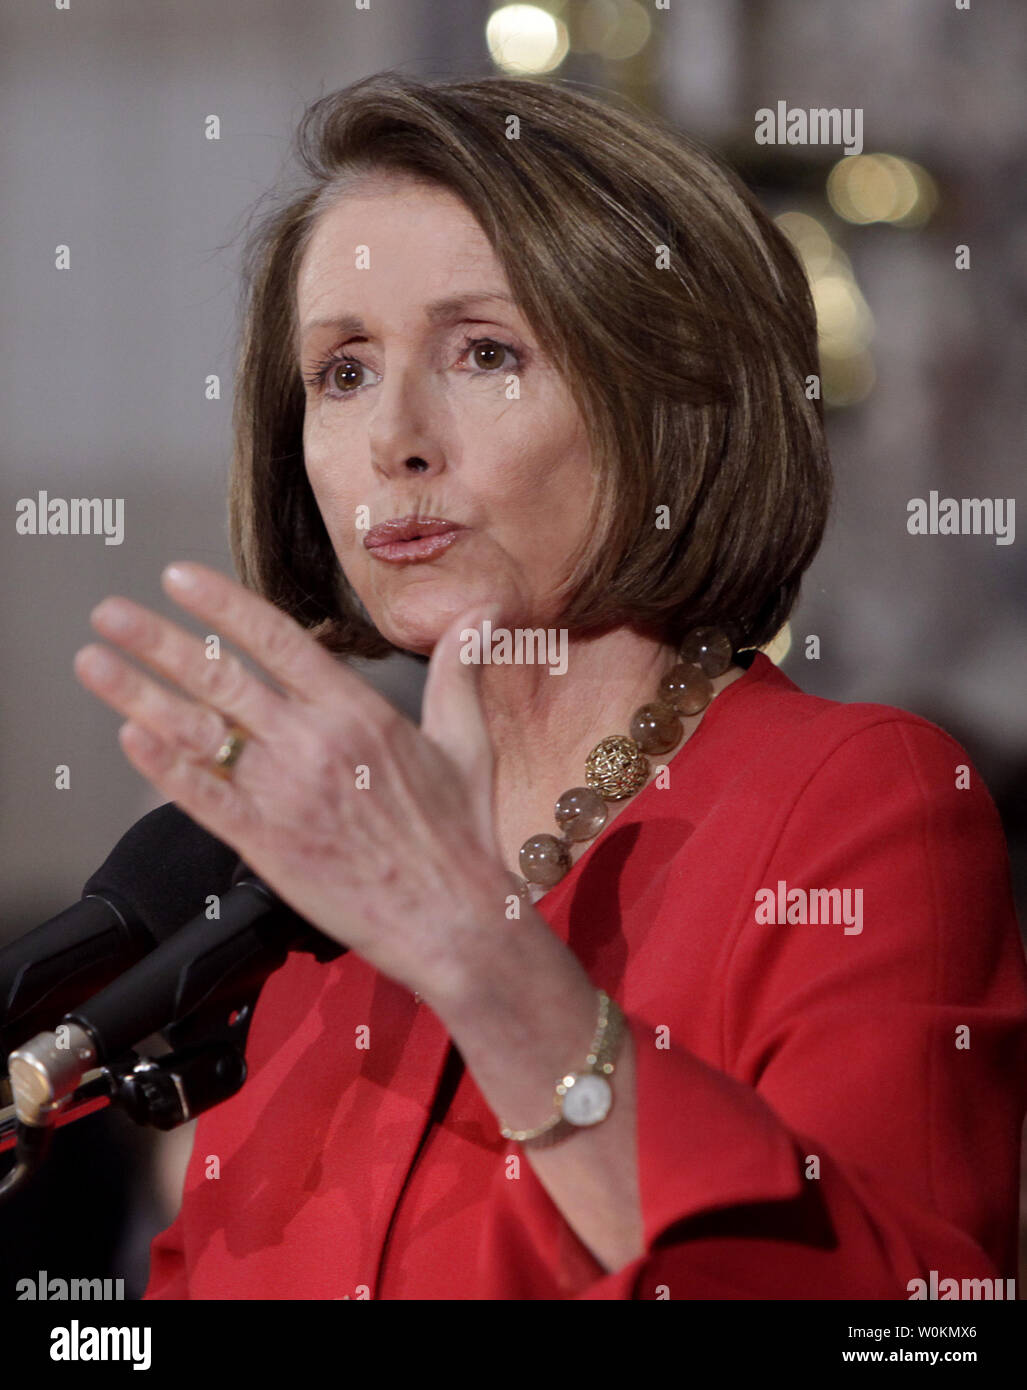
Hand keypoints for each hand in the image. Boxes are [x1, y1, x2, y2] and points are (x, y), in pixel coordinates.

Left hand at [73, 562, 512, 1005]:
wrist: (451, 920)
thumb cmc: (460, 838)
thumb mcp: (468, 741)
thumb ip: (459, 671)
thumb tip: (480, 616)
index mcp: (358, 713)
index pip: (276, 639)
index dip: (221, 604)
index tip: (180, 578)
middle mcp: (313, 744)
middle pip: (219, 678)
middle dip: (156, 639)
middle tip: (111, 613)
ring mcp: (284, 795)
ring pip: (197, 731)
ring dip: (137, 693)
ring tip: (94, 664)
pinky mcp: (265, 844)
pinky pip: (202, 797)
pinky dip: (161, 766)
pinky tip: (129, 738)